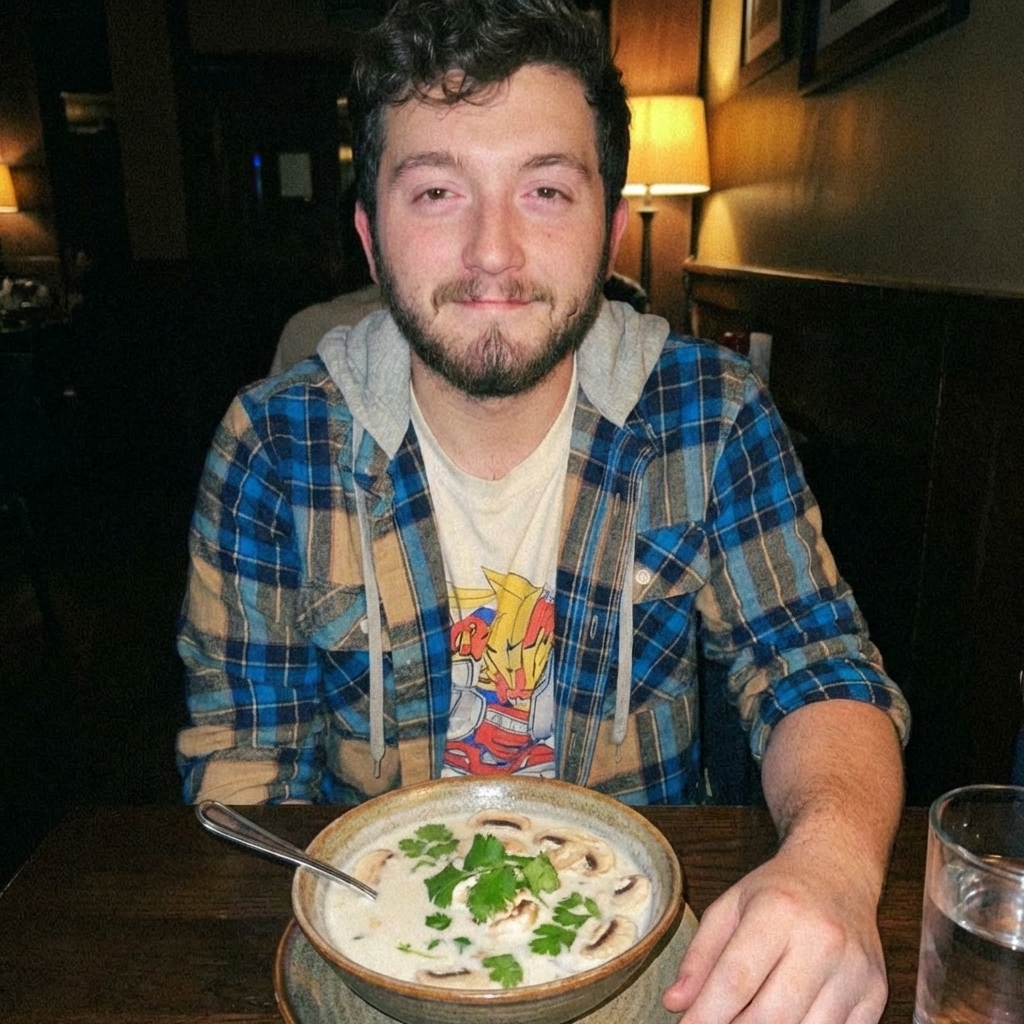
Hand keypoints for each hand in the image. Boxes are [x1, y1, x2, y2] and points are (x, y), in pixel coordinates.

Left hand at [661, 839, 887, 1023]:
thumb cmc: (778, 891)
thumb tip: (676, 1003)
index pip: (736, 979)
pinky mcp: (876, 994)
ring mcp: (855, 971)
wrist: (839, 872)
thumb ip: (700, 955)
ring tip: (744, 1023)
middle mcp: (822, 940)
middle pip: (771, 1015)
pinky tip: (785, 1022)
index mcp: (778, 911)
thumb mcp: (730, 906)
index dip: (706, 1015)